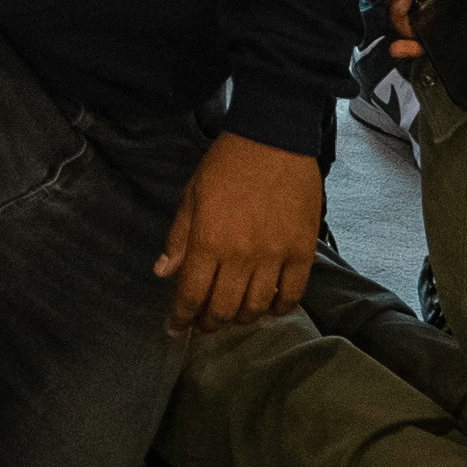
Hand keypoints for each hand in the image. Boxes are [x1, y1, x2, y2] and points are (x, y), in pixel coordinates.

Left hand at [158, 129, 329, 335]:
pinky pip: (293, 294)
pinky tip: (270, 307)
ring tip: (234, 315)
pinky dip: (280, 308)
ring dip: (242, 318)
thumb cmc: (226, 164)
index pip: (191, 294)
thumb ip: (179, 238)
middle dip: (209, 323)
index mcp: (209, 240)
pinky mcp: (302, 251)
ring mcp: (275, 255)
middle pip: (223, 308)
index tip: (175, 328)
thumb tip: (164, 274)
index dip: (181, 317)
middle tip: (203, 324)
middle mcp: (242, 255)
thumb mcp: (192, 195)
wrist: (274, 138)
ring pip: (257, 307)